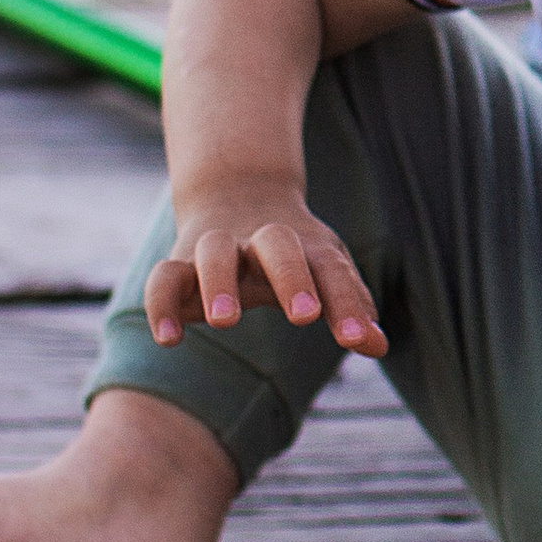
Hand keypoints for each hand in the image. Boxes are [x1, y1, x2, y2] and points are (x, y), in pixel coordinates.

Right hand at [146, 187, 386, 355]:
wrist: (237, 194)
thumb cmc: (295, 251)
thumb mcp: (326, 270)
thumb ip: (351, 306)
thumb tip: (379, 347)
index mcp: (308, 245)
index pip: (332, 270)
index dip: (347, 304)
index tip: (359, 340)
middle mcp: (263, 240)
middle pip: (278, 246)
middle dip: (291, 277)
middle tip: (305, 318)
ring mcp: (218, 247)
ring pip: (215, 251)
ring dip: (219, 282)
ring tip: (227, 322)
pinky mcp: (180, 263)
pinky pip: (163, 278)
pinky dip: (161, 305)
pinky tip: (169, 340)